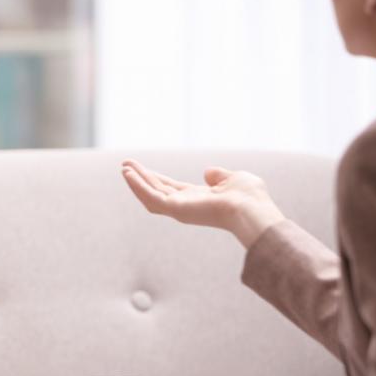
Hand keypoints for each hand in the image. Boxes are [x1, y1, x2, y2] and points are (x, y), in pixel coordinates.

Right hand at [120, 159, 285, 247]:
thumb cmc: (249, 196)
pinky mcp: (175, 209)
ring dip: (136, 182)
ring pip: (150, 195)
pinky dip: (138, 186)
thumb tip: (208, 172)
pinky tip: (128, 174)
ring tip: (124, 168)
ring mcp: (179, 209)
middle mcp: (186, 205)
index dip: (156, 178)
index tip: (142, 168)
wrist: (251, 209)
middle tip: (125, 166)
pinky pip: (151, 197)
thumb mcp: (234, 178)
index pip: (171, 188)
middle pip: (157, 190)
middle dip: (141, 178)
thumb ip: (219, 175)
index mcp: (199, 198)